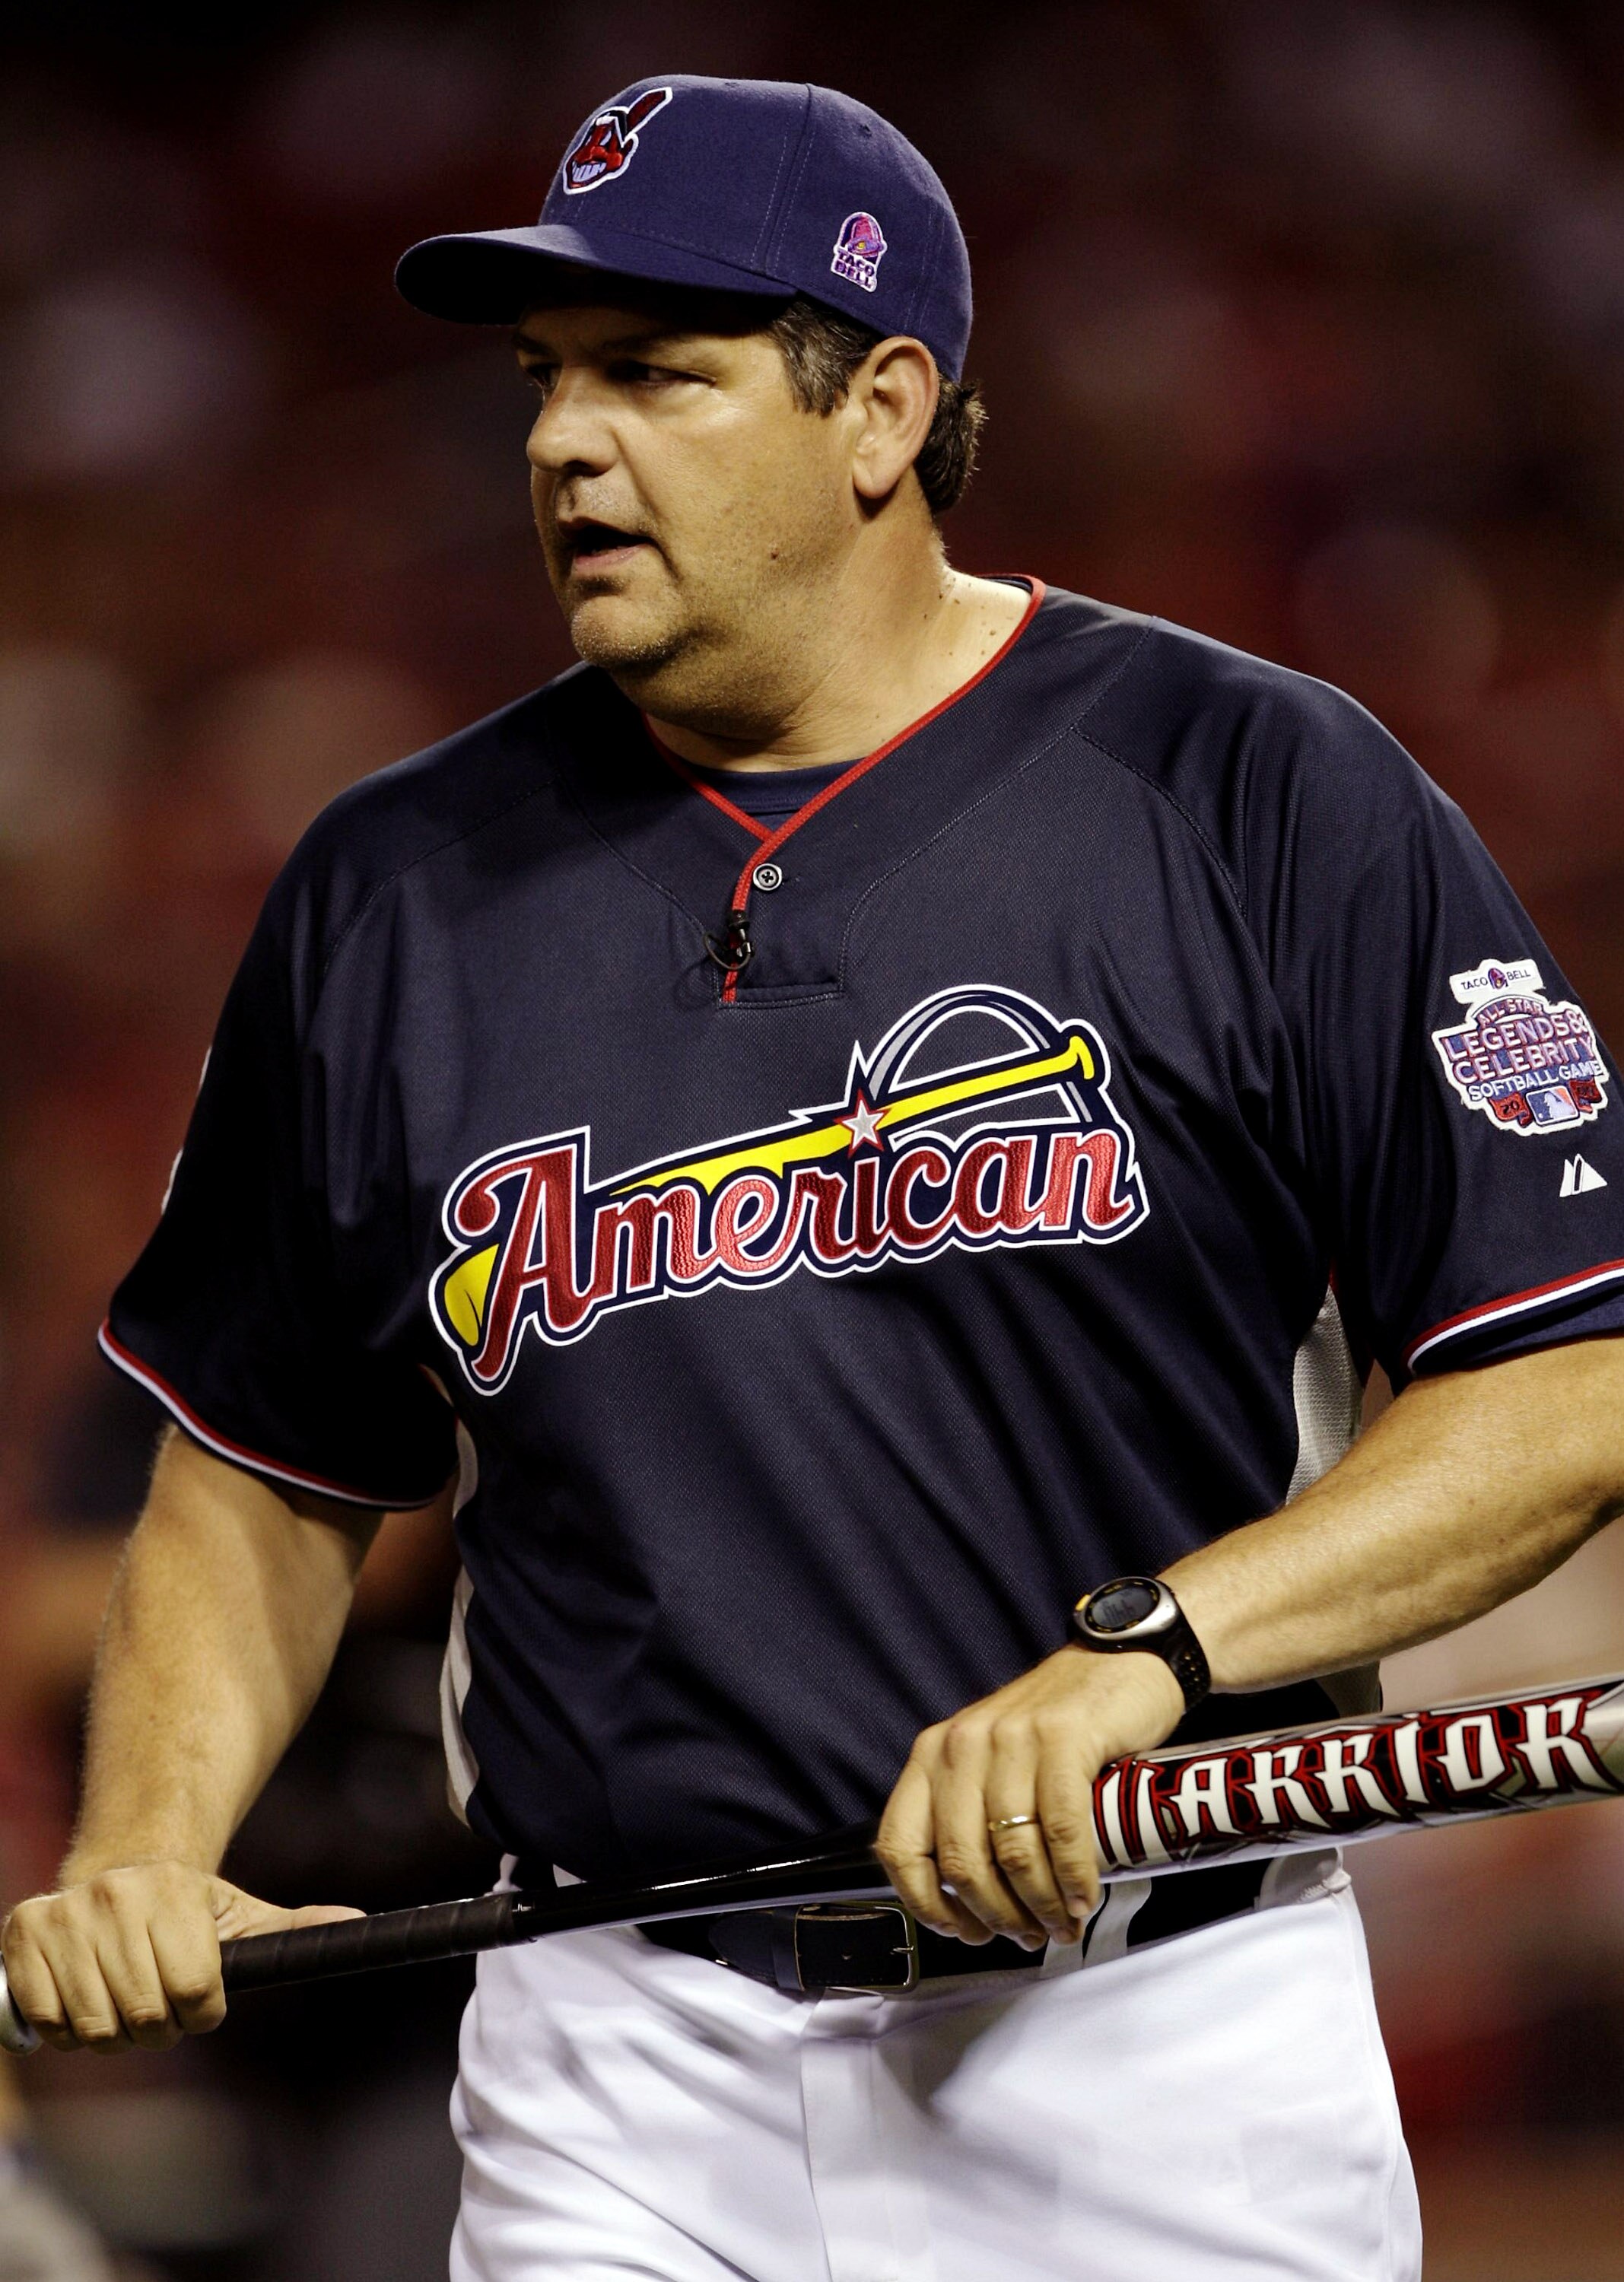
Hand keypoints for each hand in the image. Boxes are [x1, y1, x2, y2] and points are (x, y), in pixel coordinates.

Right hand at [1, 1863, 359, 2052]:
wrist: (117, 1870)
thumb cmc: (187, 1909)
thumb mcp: (242, 1915)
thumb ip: (296, 1929)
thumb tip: (358, 1922)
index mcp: (174, 1892)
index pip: (195, 1994)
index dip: (201, 2011)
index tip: (197, 1998)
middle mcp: (116, 1896)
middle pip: (145, 2017)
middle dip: (157, 2028)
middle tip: (157, 2002)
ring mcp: (65, 1914)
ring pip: (93, 2027)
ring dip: (111, 2033)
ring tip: (121, 1999)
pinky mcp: (20, 1933)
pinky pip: (45, 2021)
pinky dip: (63, 2029)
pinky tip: (80, 1997)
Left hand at [876, 1646, 1184, 1946]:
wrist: (1118, 1664)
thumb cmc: (1057, 1725)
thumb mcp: (993, 1763)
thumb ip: (972, 1816)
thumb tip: (973, 1906)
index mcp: (933, 1755)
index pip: (900, 1845)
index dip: (926, 1903)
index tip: (961, 1929)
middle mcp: (962, 1745)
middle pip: (961, 1862)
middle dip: (997, 1916)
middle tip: (1027, 1936)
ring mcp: (1012, 1739)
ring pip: (1013, 1854)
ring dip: (1041, 1907)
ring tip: (1062, 1924)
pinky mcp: (1063, 1738)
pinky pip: (1062, 1830)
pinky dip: (1074, 1878)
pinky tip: (1084, 1897)